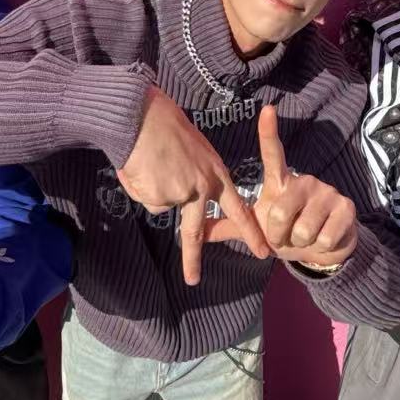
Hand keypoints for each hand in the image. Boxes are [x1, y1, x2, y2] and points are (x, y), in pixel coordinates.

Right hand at [118, 87, 269, 285]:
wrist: (143, 118)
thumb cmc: (163, 124)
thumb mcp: (190, 148)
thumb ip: (189, 175)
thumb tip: (172, 196)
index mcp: (214, 173)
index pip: (236, 208)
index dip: (248, 230)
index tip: (261, 250)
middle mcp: (201, 188)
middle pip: (193, 231)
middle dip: (192, 259)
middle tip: (192, 280)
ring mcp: (181, 195)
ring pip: (159, 203)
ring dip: (149, 187)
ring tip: (145, 161)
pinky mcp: (160, 197)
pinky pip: (144, 196)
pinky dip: (138, 184)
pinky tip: (140, 165)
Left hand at [204, 106, 358, 269]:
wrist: (325, 250)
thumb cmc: (287, 233)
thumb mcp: (260, 228)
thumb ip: (232, 227)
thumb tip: (199, 230)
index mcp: (281, 182)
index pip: (273, 153)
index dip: (269, 132)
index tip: (267, 109)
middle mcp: (304, 180)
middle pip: (280, 213)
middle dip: (279, 235)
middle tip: (287, 235)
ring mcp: (327, 192)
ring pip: (302, 230)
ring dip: (300, 243)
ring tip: (306, 236)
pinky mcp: (346, 208)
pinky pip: (323, 238)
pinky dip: (320, 247)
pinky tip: (325, 238)